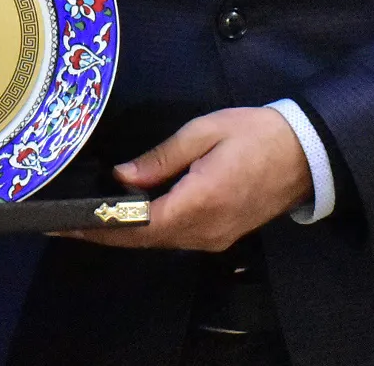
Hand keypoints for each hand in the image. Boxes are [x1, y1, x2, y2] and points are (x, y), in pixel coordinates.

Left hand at [65, 107, 310, 251]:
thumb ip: (160, 158)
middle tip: (67, 223)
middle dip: (105, 233)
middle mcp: (205, 230)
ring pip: (160, 242)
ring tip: (91, 219)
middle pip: (145, 239)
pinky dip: (150, 231)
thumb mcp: (203, 132)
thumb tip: (121, 178)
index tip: (67, 224)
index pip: (138, 224)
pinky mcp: (222, 237)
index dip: (100, 227)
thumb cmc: (254, 134)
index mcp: (199, 202)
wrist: (306, 154)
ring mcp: (215, 238)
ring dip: (126, 234)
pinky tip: (131, 217)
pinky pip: (177, 239)